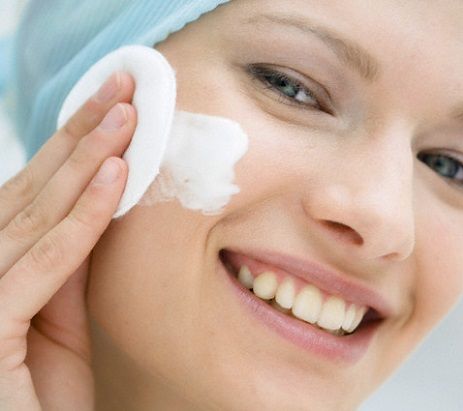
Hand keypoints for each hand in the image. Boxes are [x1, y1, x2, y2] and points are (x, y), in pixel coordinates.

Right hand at [0, 72, 135, 409]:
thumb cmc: (40, 390)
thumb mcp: (64, 317)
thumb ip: (72, 263)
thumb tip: (103, 203)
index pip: (31, 193)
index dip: (70, 146)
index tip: (112, 107)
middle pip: (30, 190)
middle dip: (79, 136)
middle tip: (122, 89)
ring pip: (36, 214)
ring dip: (86, 162)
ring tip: (126, 118)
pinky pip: (43, 263)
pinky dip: (82, 220)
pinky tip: (115, 178)